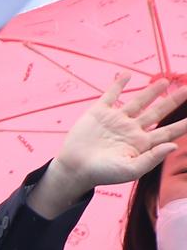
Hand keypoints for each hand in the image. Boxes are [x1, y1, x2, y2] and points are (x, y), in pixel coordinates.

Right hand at [33, 73, 186, 214]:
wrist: (74, 168)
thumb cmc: (102, 174)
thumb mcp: (130, 170)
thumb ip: (152, 159)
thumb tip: (173, 145)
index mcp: (141, 143)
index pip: (168, 131)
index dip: (183, 124)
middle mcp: (131, 129)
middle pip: (157, 112)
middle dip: (173, 101)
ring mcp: (115, 120)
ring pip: (138, 102)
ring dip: (152, 91)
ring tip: (165, 81)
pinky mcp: (98, 113)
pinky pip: (111, 95)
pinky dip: (118, 84)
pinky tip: (127, 75)